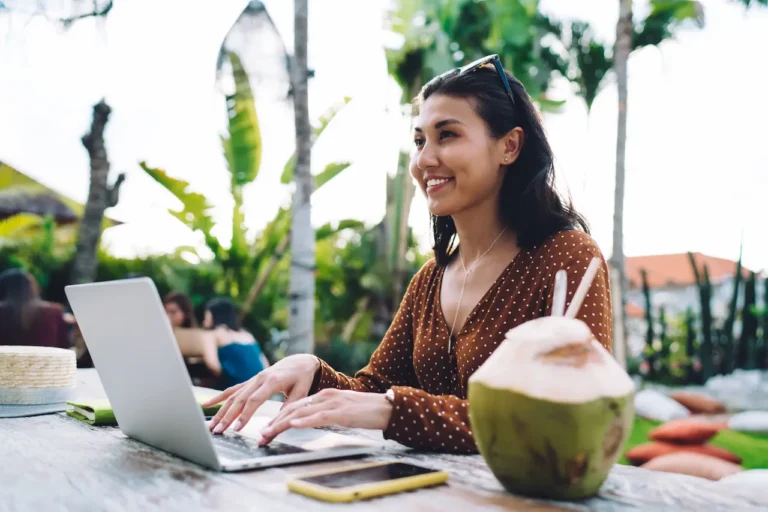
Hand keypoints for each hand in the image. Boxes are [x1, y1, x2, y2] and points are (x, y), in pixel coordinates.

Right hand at [203, 354, 320, 433]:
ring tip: (212, 426)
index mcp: (272, 381)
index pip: (255, 400)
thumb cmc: (302, 378)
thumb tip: (275, 426)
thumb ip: (288, 408)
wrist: (300, 361)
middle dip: (228, 417)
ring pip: (233, 396)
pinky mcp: (250, 381)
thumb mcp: (301, 393)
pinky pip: (232, 389)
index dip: (245, 414)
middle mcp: (259, 378)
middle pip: (240, 399)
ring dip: (221, 411)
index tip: (237, 428)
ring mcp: (253, 379)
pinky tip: (207, 404)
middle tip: (219, 431)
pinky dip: (219, 397)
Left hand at [258, 389, 393, 445]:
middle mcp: (326, 396)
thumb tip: (309, 421)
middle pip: (294, 409)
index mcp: (324, 395)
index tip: (267, 429)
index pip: (296, 406)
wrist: (388, 407)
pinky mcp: (342, 412)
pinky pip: (319, 417)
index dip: (279, 417)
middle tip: (262, 436)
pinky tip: (293, 425)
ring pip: (302, 412)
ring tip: (269, 433)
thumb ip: (325, 413)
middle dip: (275, 423)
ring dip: (283, 424)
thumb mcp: (341, 411)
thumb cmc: (366, 412)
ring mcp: (333, 403)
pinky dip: (304, 421)